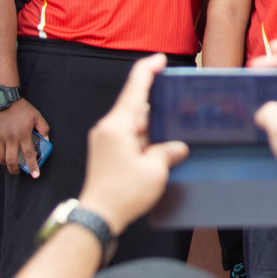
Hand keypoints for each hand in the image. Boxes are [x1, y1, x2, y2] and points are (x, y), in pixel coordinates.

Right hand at [0, 97, 50, 176]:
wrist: (4, 100)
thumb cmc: (22, 108)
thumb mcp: (37, 116)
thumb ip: (43, 128)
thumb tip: (46, 139)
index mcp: (23, 135)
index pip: (29, 155)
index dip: (33, 166)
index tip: (35, 175)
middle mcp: (11, 139)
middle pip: (11, 161)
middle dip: (15, 170)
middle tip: (18, 172)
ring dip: (4, 164)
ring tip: (8, 164)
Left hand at [77, 54, 188, 231]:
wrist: (97, 218)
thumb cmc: (122, 193)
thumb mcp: (154, 170)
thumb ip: (167, 152)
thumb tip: (177, 147)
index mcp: (117, 125)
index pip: (134, 88)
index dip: (148, 70)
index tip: (160, 59)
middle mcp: (108, 129)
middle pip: (135, 105)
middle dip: (158, 102)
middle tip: (179, 98)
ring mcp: (105, 141)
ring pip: (134, 123)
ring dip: (152, 124)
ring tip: (175, 125)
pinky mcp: (106, 154)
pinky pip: (129, 136)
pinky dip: (144, 136)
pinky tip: (160, 143)